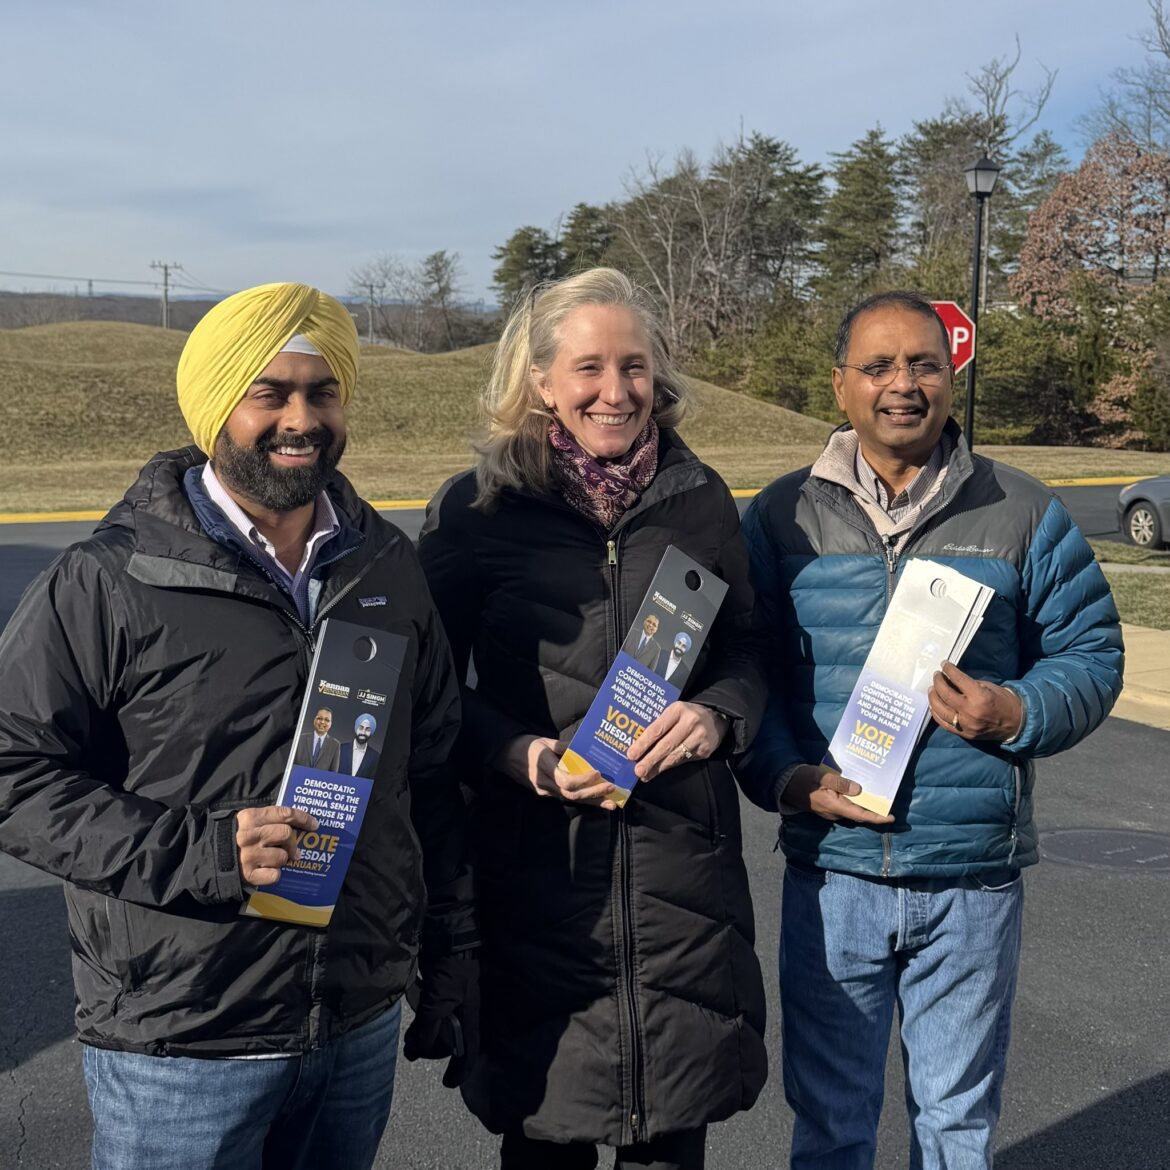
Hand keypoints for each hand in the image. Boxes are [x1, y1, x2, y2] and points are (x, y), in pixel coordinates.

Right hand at [235, 805, 318, 885]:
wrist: (213, 860)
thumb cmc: (238, 838)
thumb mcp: (249, 822)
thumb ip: (271, 819)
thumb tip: (300, 824)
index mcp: (250, 817)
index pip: (284, 813)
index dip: (303, 818)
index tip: (314, 825)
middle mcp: (249, 836)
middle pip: (286, 834)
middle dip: (292, 842)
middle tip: (292, 849)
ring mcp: (248, 856)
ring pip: (283, 856)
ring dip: (282, 859)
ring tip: (273, 860)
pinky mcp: (249, 875)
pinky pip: (275, 875)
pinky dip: (274, 874)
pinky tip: (266, 871)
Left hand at [403, 952, 479, 1087]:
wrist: (450, 940)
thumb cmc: (450, 972)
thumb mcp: (438, 1002)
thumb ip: (429, 1028)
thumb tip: (419, 1050)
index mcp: (469, 1020)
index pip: (469, 1053)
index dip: (460, 1071)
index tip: (447, 1084)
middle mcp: (462, 1015)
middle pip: (449, 1044)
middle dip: (432, 1051)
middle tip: (414, 1053)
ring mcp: (452, 1005)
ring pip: (438, 1030)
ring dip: (422, 1037)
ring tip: (407, 1043)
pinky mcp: (441, 995)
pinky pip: (431, 1016)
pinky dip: (421, 1023)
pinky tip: (410, 1026)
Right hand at [495, 734, 617, 808]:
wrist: (504, 756)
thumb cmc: (526, 746)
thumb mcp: (545, 741)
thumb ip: (564, 746)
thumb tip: (584, 748)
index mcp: (544, 769)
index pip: (566, 780)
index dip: (583, 779)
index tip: (598, 772)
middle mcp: (545, 784)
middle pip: (572, 795)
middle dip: (594, 794)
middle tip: (613, 790)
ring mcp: (545, 791)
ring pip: (571, 800)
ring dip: (592, 802)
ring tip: (611, 803)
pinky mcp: (545, 793)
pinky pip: (566, 798)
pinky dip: (583, 800)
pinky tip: (596, 801)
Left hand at [627, 702, 729, 781]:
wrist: (716, 718)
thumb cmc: (686, 715)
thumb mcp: (674, 712)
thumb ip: (659, 724)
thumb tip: (638, 746)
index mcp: (677, 710)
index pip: (657, 728)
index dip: (643, 743)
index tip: (631, 754)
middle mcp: (690, 722)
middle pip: (666, 745)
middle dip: (650, 760)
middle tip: (637, 771)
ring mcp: (699, 737)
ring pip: (675, 756)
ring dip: (658, 767)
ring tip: (645, 775)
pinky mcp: (705, 750)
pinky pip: (684, 760)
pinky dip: (670, 767)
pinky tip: (660, 771)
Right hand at [781, 764, 894, 825]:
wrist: (786, 785)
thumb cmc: (804, 779)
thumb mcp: (822, 777)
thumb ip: (840, 783)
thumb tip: (859, 788)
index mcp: (836, 807)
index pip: (861, 815)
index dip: (877, 818)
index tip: (891, 817)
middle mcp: (835, 812)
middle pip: (859, 813)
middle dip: (873, 809)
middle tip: (887, 799)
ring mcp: (831, 810)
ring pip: (852, 809)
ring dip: (864, 803)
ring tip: (876, 793)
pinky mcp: (828, 805)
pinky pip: (845, 804)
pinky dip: (854, 799)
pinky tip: (858, 789)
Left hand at [928, 662, 1023, 742]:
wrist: (1016, 722)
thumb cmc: (1002, 701)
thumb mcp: (987, 687)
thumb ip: (967, 684)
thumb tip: (950, 678)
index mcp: (979, 697)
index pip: (958, 680)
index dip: (948, 670)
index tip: (944, 664)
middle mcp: (970, 711)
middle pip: (945, 694)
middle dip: (938, 682)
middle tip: (936, 676)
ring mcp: (966, 724)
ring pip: (940, 710)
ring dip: (933, 697)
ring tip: (932, 689)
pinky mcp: (964, 734)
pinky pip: (943, 723)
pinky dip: (936, 713)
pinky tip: (934, 705)